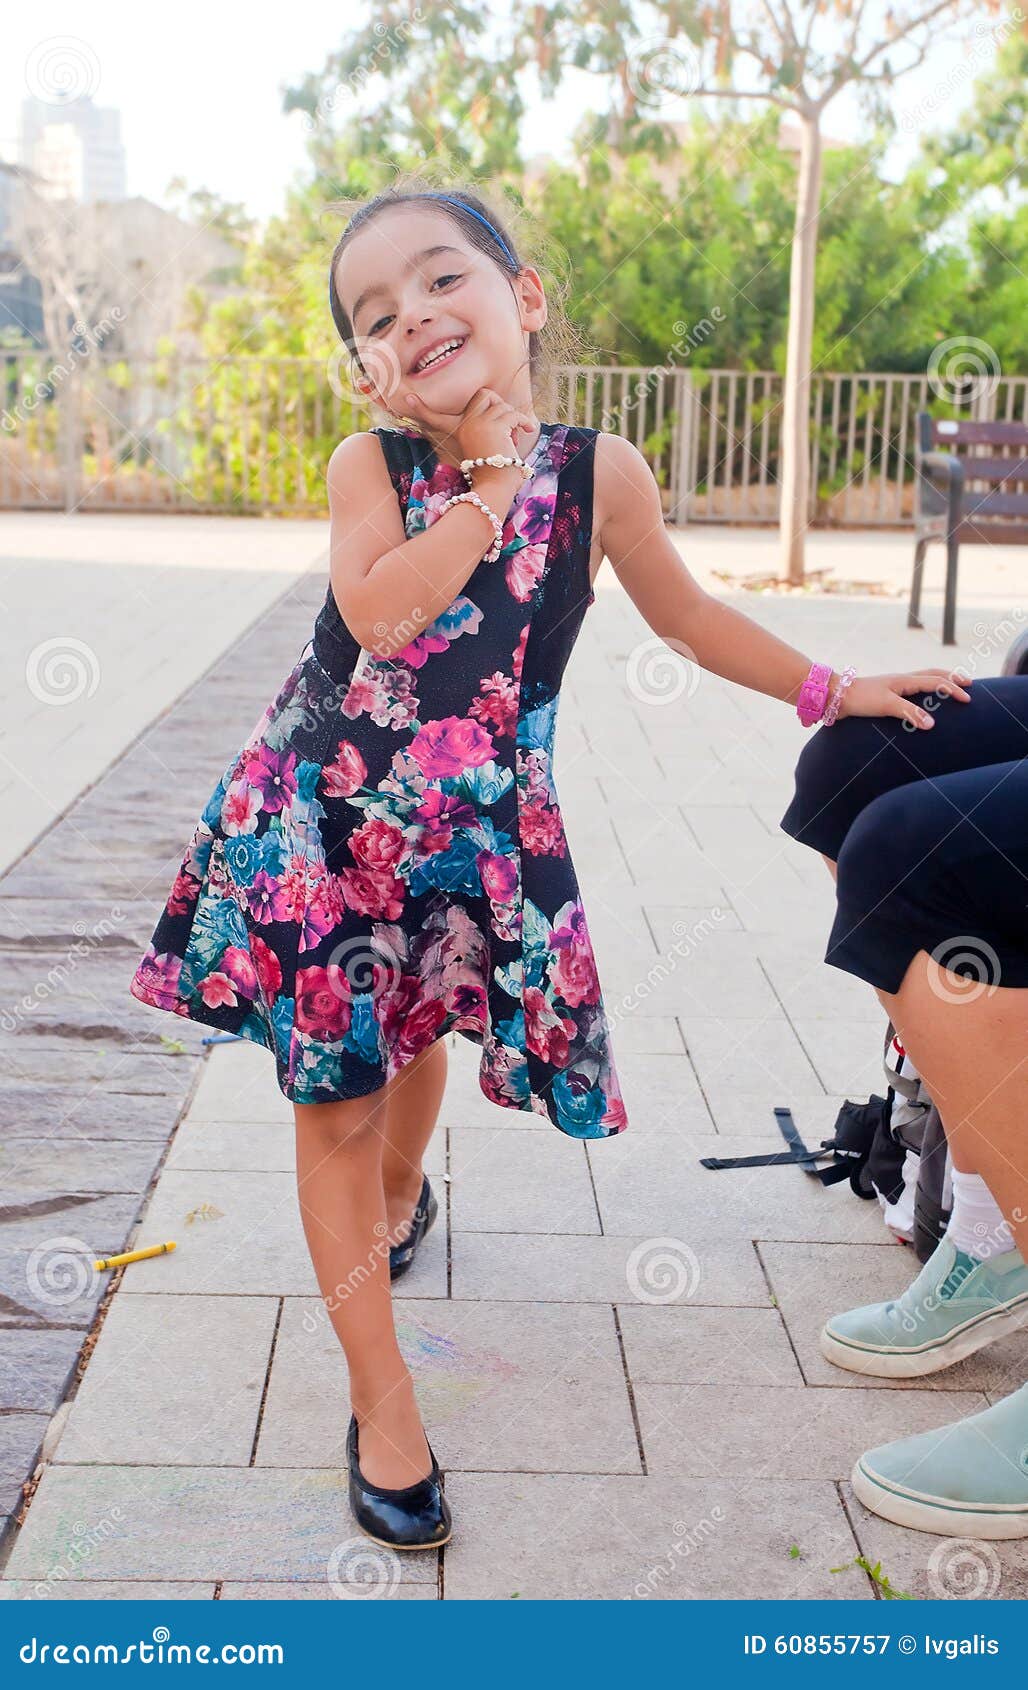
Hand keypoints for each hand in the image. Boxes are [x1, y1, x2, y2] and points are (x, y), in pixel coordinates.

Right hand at [399, 384, 536, 467]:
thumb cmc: (494, 472)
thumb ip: (485, 431)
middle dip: (500, 404)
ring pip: (504, 405)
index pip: (436, 417)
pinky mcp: (495, 427)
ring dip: (514, 421)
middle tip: (505, 424)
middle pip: (485, 393)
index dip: (422, 409)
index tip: (408, 399)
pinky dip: (524, 422)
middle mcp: (465, 425)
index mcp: (458, 431)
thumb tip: (503, 415)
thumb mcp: (483, 449)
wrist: (496, 486)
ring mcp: (479, 424)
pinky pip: (514, 414)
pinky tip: (527, 431)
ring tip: (511, 439)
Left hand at [835, 668, 972, 729]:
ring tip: (949, 689)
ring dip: (938, 683)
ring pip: (922, 680)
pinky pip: (911, 692)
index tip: (968, 699)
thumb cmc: (860, 699)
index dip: (953, 689)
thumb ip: (909, 713)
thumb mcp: (887, 705)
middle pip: (932, 674)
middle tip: (967, 683)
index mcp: (905, 680)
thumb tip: (932, 724)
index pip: (937, 682)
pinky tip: (921, 703)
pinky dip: (923, 694)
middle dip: (951, 678)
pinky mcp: (885, 696)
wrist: (835, 697)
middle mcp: (901, 681)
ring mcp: (893, 687)